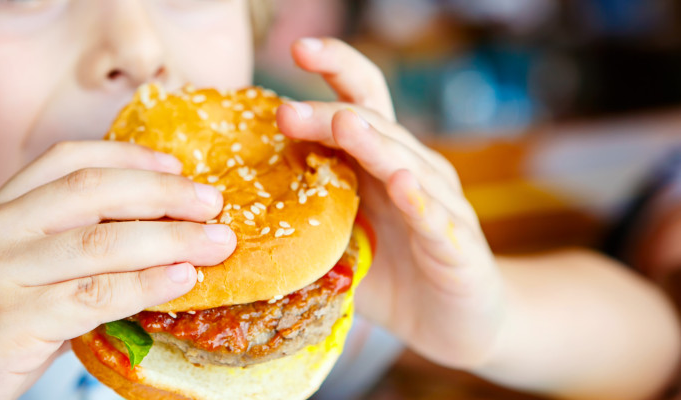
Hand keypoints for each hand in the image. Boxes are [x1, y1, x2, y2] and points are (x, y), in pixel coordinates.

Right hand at [0, 141, 236, 398]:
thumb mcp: (8, 277)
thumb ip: (63, 255)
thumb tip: (150, 244)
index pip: (65, 161)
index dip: (128, 156)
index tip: (177, 167)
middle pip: (92, 191)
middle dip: (162, 193)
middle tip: (214, 203)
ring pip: (100, 242)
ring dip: (170, 239)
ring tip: (217, 242)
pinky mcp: (8, 321)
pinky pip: (93, 294)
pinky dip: (145, 284)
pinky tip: (182, 279)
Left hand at [276, 38, 502, 367]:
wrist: (456, 323)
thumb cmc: (393, 275)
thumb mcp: (340, 241)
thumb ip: (306, 216)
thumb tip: (237, 207)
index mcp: (381, 164)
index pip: (360, 102)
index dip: (336, 69)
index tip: (297, 49)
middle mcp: (413, 172)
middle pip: (373, 127)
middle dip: (329, 115)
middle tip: (286, 112)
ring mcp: (439, 206)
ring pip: (406, 163)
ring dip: (373, 144)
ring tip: (343, 125)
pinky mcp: (457, 246)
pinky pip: (436, 219)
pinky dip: (419, 201)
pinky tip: (401, 184)